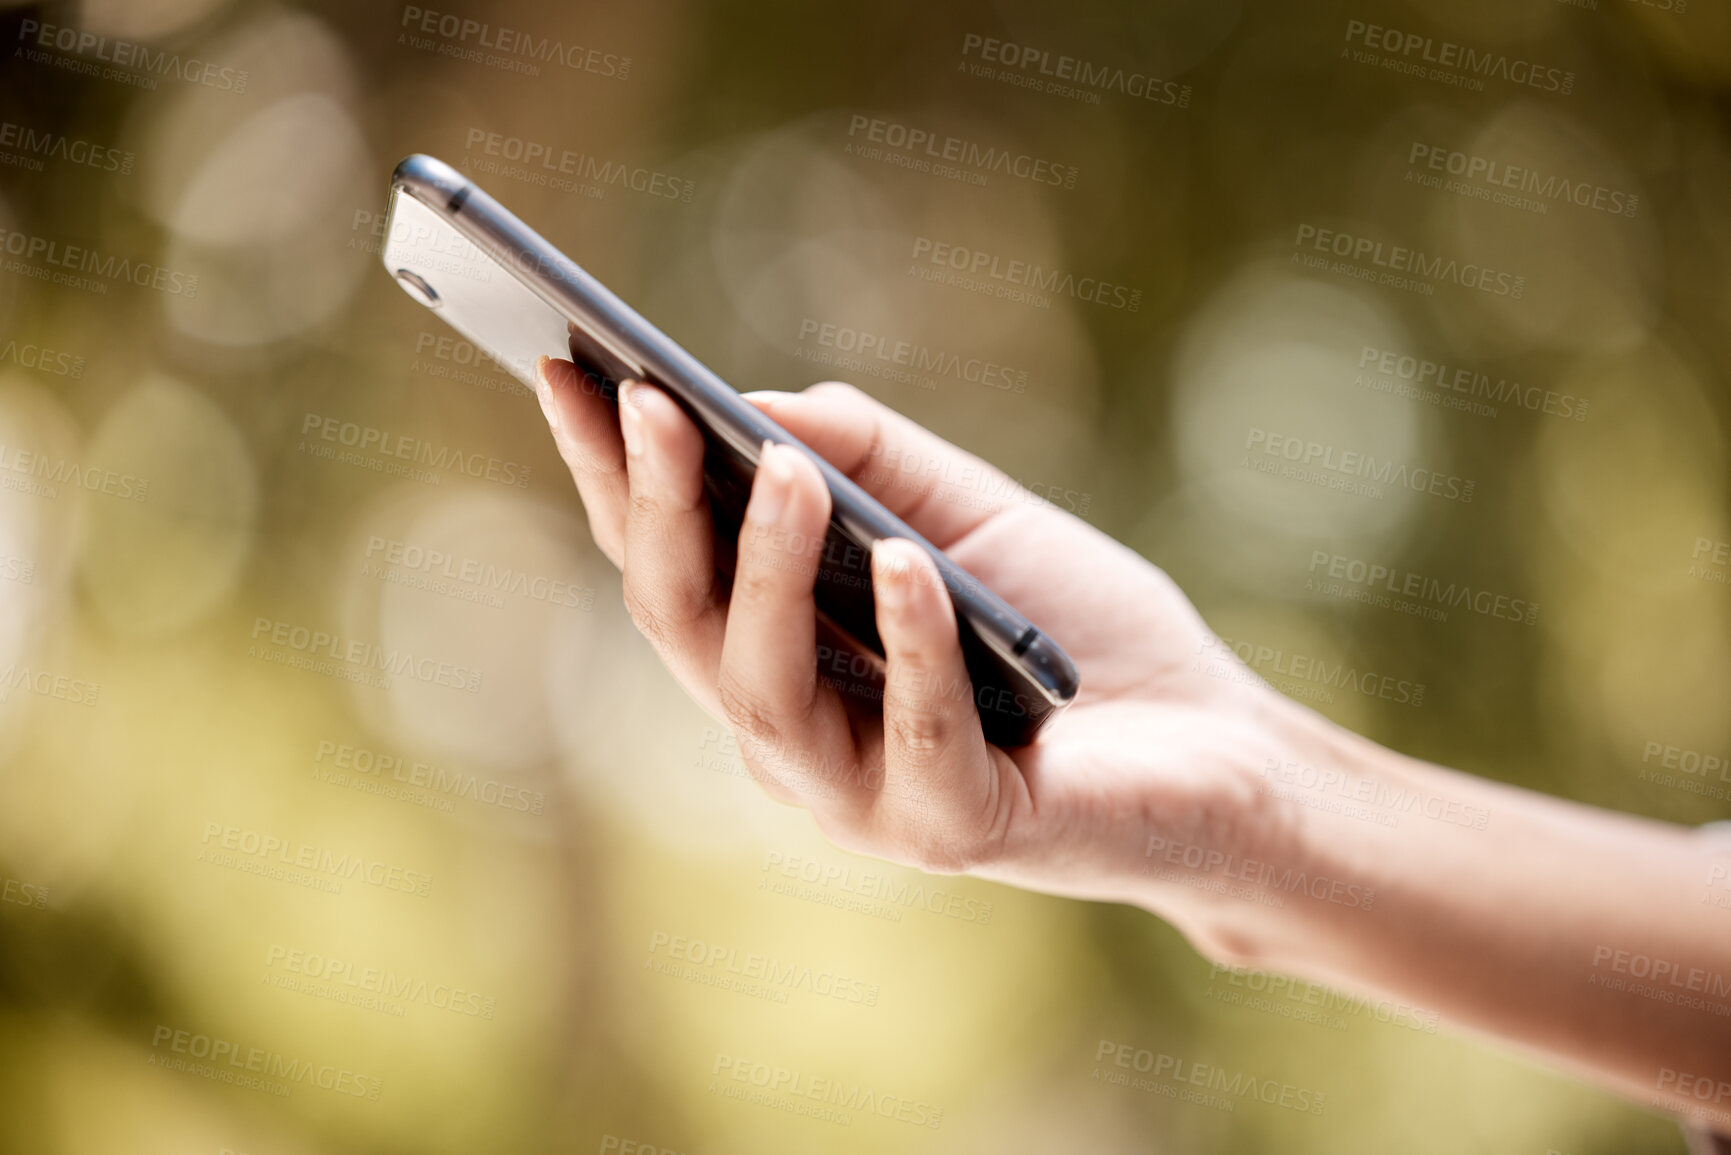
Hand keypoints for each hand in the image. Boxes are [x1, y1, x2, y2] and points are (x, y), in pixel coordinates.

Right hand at [533, 358, 1315, 956]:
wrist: (1215, 744)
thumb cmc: (1069, 629)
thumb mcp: (964, 513)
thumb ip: (869, 459)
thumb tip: (756, 403)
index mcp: (779, 656)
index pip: (668, 563)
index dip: (609, 473)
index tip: (563, 367)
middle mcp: (794, 736)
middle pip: (682, 626)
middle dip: (656, 511)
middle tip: (647, 399)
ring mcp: (863, 795)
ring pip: (763, 692)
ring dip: (764, 572)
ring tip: (783, 470)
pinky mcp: (955, 828)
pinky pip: (914, 739)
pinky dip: (909, 647)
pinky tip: (907, 565)